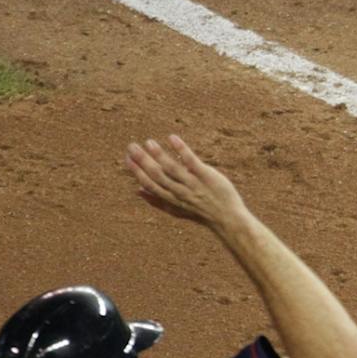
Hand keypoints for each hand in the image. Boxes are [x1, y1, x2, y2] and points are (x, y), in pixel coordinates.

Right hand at [125, 135, 250, 229]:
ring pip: (172, 168)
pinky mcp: (207, 176)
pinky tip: (172, 138)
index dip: (137, 172)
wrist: (228, 219)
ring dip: (159, 154)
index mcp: (171, 199)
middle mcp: (180, 192)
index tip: (127, 159)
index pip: (150, 184)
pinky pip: (192, 162)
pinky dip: (181, 149)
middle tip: (131, 146)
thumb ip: (157, 201)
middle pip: (157, 175)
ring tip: (149, 142)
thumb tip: (137, 190)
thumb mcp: (177, 210)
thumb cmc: (201, 213)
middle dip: (143, 161)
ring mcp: (193, 184)